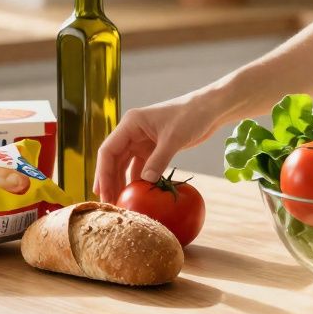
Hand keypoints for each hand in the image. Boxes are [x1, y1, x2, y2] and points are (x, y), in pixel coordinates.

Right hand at [93, 92, 224, 202]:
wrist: (210, 109)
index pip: (108, 150)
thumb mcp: (174, 138)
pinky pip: (140, 167)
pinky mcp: (154, 148)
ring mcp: (142, 141)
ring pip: (125, 165)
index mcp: (131, 124)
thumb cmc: (191, 116)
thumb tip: (145, 182)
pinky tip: (136, 194)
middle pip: (114, 160)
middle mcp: (132, 132)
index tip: (102, 193)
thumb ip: (159, 160)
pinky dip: (138, 180)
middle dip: (110, 181)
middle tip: (109, 204)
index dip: (102, 173)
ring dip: (122, 182)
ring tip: (119, 202)